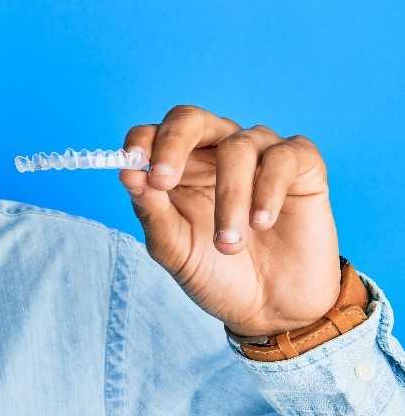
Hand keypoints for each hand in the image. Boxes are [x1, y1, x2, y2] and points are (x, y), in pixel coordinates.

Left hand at [119, 104, 339, 336]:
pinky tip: (262, 223)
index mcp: (178, 166)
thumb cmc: (217, 272)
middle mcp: (215, 151)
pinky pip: (283, 157)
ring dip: (228, 196)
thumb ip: (151, 210)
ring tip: (227, 245)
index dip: (141, 141)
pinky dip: (268, 189)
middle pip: (190, 118)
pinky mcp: (302, 166)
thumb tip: (128, 172)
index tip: (132, 165)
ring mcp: (260, 154)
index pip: (153, 133)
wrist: (272, 310)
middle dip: (173, 144)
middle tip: (163, 181)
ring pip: (237, 146)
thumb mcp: (174, 248)